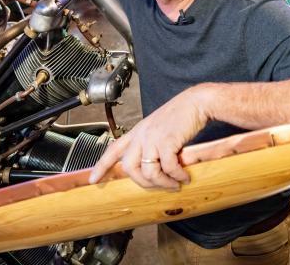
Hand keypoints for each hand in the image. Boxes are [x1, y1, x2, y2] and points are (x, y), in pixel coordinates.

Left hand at [89, 86, 210, 189]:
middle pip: (129, 168)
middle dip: (143, 183)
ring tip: (175, 185)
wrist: (196, 102)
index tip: (93, 180)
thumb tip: (156, 168)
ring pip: (148, 171)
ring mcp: (153, 138)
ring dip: (163, 183)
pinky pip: (168, 168)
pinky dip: (177, 176)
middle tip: (158, 187)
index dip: (102, 166)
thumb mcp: (159, 128)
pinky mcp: (167, 141)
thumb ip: (152, 144)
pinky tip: (184, 177)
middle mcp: (141, 135)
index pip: (114, 150)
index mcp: (137, 132)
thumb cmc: (181, 115)